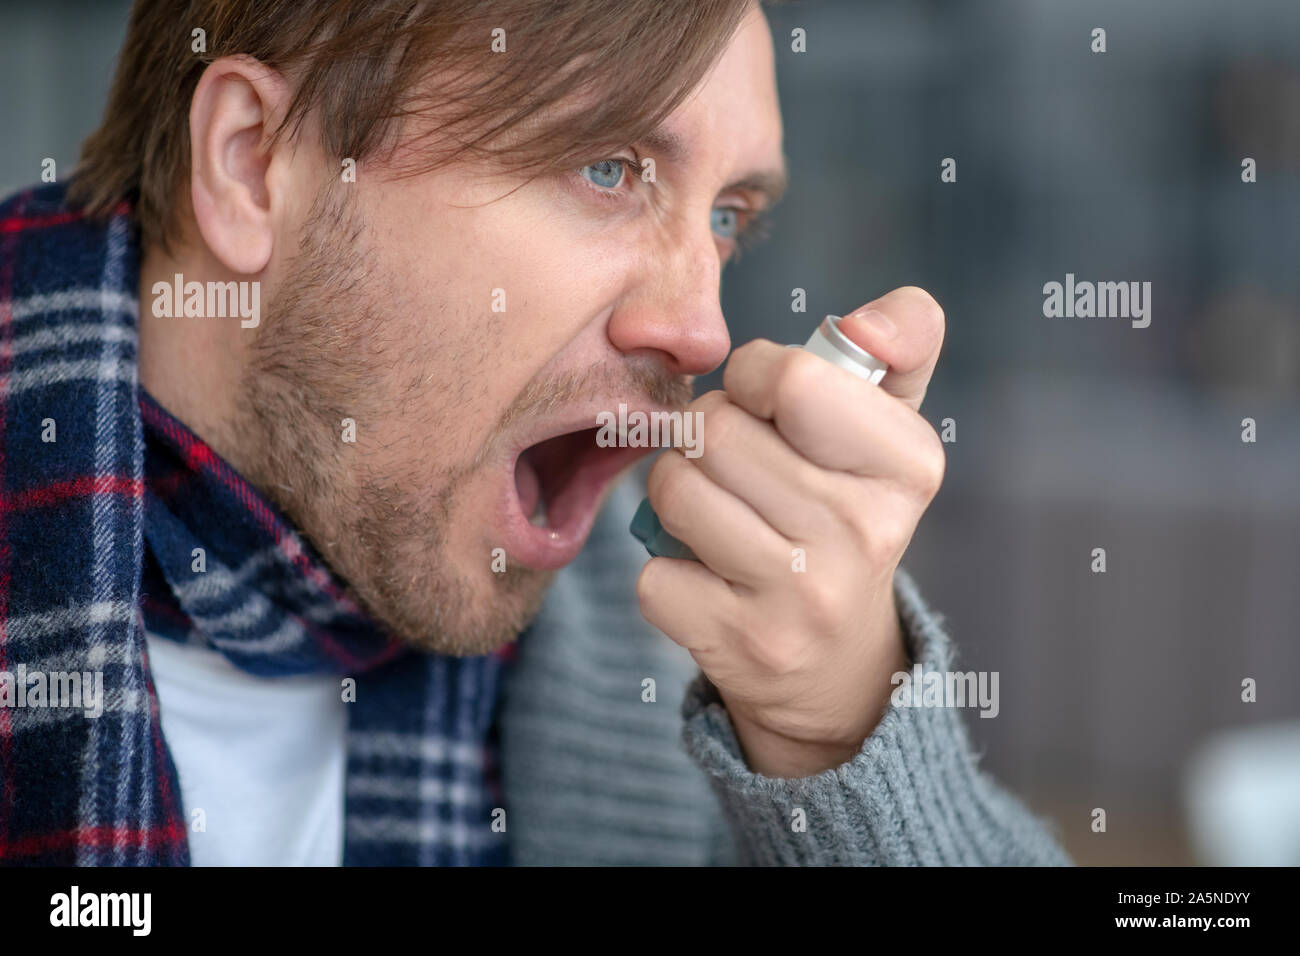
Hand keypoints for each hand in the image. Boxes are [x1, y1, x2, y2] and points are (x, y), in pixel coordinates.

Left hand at [636, 287, 946, 777]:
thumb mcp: (891, 424)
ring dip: (677, 491)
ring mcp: (803, 597)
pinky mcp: (742, 645)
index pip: (790, 379)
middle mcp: (865, 532)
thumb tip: (865, 323)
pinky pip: (652, 572)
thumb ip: (900, 340)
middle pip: (715, 430)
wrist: (837, 664)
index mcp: (909, 464)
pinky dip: (667, 567)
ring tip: (718, 509)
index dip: (753, 377)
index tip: (768, 405)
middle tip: (735, 463)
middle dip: (706, 432)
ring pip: (674, 490)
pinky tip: (708, 576)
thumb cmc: (849, 510)